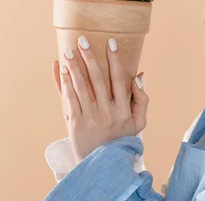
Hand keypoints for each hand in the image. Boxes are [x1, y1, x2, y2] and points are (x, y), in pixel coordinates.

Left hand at [51, 36, 148, 163]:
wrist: (103, 165)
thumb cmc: (121, 139)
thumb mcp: (138, 123)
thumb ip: (141, 99)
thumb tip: (139, 75)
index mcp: (123, 110)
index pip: (119, 79)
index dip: (115, 60)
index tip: (111, 42)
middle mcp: (107, 113)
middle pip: (98, 79)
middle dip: (90, 57)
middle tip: (83, 40)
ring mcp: (90, 119)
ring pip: (81, 86)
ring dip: (74, 66)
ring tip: (69, 51)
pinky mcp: (75, 124)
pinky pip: (69, 99)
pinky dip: (65, 83)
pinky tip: (62, 70)